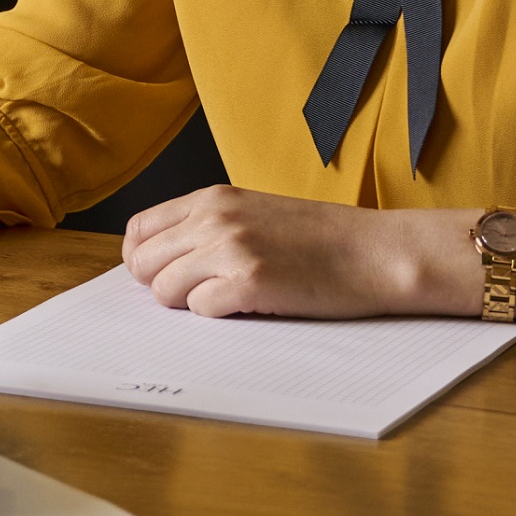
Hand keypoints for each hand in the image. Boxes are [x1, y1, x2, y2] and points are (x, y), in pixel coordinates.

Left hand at [121, 187, 444, 318]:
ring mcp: (230, 249)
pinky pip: (200, 310)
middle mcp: (214, 219)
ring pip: (165, 291)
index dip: (144, 260)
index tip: (162, 276)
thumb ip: (209, 227)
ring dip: (190, 304)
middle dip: (163, 287)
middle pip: (144, 265)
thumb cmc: (323, 239)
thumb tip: (162, 261)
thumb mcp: (255, 213)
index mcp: (212, 199)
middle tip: (200, 294)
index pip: (139, 230)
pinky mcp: (249, 283)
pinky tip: (249, 306)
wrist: (376, 252)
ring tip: (228, 299)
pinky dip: (218, 316)